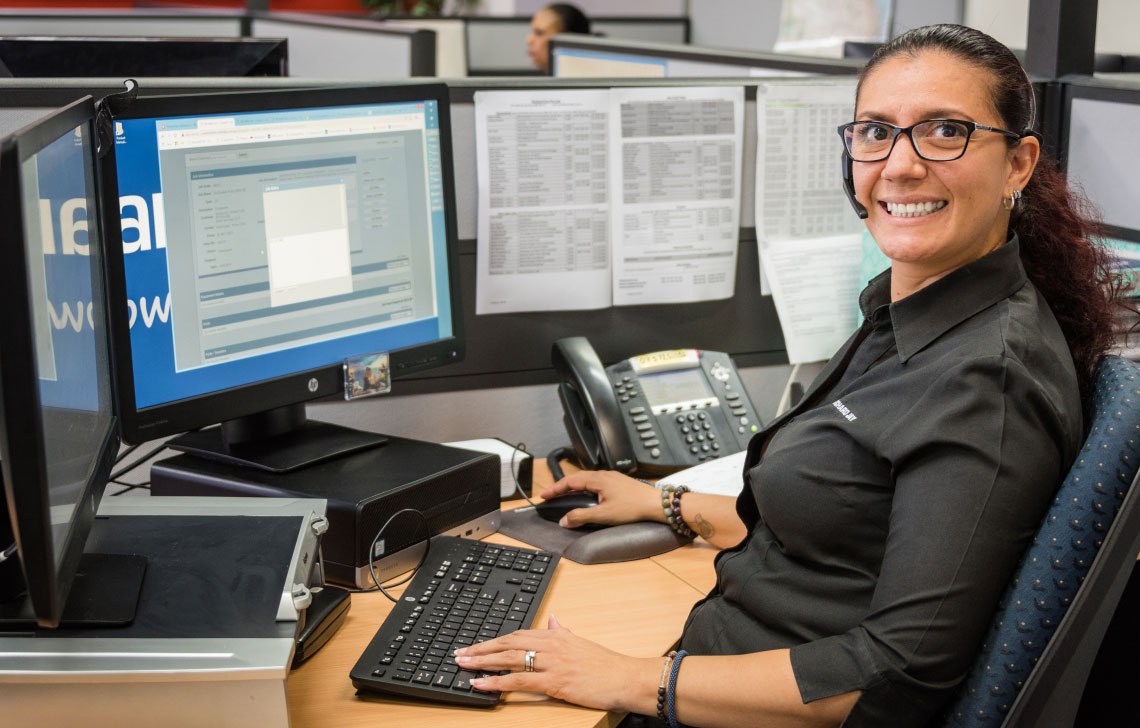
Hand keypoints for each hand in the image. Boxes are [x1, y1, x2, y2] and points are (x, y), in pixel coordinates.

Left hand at [455, 615, 657, 711]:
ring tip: (463, 664)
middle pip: (508, 643)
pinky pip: (519, 681)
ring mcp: (552, 662)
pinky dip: (496, 682)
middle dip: (481, 647)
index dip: (495, 639)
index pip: (517, 634)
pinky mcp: (555, 681)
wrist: (626, 677)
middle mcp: (551, 644)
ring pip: (509, 659)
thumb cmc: (606, 665)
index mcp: (556, 635)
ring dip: (482, 661)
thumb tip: (553, 618)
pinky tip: (480, 684)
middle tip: (460, 652)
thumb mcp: (581, 642)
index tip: (478, 644)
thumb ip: (563, 631)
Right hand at [541, 470, 662, 527]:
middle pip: (576, 479)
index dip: (555, 488)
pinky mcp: (618, 484)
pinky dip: (585, 488)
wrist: (655, 504)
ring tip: (565, 496)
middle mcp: (604, 475)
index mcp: (598, 479)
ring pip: (586, 480)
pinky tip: (587, 496)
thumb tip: (565, 520)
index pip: (570, 481)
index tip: (545, 495)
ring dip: (573, 487)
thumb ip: (581, 517)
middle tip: (551, 495)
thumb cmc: (634, 506)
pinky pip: (595, 482)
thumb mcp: (603, 514)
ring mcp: (611, 478)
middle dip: (562, 487)